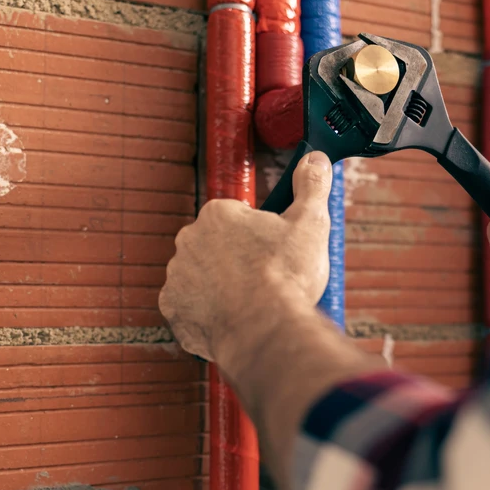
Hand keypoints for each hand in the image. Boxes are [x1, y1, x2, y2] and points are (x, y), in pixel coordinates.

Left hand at [159, 152, 332, 363]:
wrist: (265, 329)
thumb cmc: (286, 277)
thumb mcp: (311, 223)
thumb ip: (312, 186)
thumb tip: (316, 159)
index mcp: (218, 215)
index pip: (236, 217)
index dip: (258, 235)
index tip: (273, 251)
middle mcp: (189, 241)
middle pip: (216, 246)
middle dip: (236, 259)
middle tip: (266, 277)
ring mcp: (177, 277)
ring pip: (201, 277)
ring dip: (221, 286)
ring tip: (252, 302)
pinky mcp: (174, 311)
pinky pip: (190, 309)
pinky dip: (208, 315)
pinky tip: (234, 319)